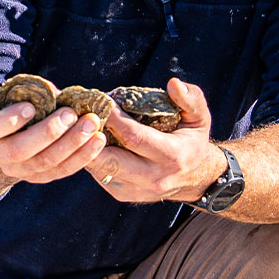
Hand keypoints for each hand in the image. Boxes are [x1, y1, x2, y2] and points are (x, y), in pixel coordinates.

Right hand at [0, 101, 108, 184]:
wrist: (7, 134)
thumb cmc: (12, 104)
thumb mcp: (13, 94)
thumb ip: (31, 93)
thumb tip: (59, 95)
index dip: (9, 120)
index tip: (30, 106)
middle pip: (20, 150)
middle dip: (48, 132)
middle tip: (71, 114)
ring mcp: (15, 170)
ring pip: (44, 163)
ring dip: (72, 144)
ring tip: (92, 125)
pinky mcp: (36, 177)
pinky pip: (60, 171)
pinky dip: (81, 157)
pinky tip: (98, 141)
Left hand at [85, 78, 225, 203]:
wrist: (194, 178)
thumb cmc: (192, 139)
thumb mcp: (200, 117)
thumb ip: (190, 98)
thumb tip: (173, 83)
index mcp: (172, 156)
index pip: (135, 137)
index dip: (114, 119)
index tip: (100, 100)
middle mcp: (153, 178)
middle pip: (111, 160)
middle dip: (90, 138)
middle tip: (79, 115)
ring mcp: (136, 190)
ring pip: (100, 169)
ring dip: (85, 148)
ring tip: (78, 125)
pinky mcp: (123, 194)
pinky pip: (99, 175)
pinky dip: (90, 157)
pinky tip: (87, 140)